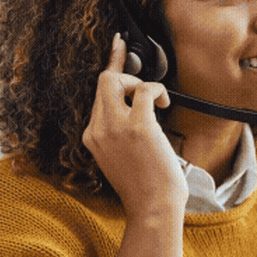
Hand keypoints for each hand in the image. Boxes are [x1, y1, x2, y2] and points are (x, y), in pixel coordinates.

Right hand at [83, 33, 187, 217]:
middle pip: (103, 81)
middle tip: (139, 73)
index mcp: (92, 137)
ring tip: (156, 101)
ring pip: (116, 79)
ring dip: (139, 82)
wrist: (152, 208)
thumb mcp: (119, 157)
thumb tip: (136, 105)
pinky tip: (164, 104)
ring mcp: (115, 127)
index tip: (117, 48)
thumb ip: (117, 132)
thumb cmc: (144, 187)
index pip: (96, 96)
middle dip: (123, 70)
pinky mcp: (137, 126)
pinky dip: (157, 90)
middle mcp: (98, 129)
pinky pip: (144, 90)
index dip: (110, 70)